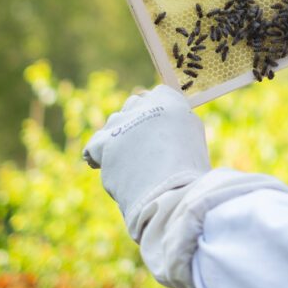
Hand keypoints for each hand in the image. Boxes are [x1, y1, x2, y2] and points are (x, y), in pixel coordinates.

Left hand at [83, 86, 210, 238]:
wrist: (170, 191)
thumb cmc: (189, 170)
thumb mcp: (193, 137)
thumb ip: (176, 123)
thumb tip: (164, 126)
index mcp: (168, 98)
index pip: (156, 97)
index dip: (155, 114)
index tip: (156, 129)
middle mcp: (142, 104)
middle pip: (132, 107)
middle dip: (135, 123)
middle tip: (142, 147)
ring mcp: (121, 122)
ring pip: (113, 125)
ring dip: (117, 139)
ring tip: (126, 162)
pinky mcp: (103, 143)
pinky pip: (94, 146)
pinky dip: (97, 156)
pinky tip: (98, 164)